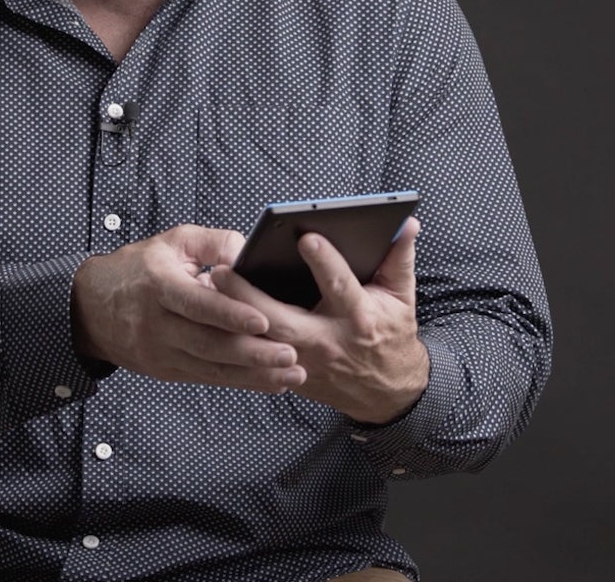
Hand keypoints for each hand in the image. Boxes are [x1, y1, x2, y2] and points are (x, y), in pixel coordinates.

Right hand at [72, 224, 307, 392]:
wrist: (90, 308)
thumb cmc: (136, 270)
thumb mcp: (171, 242)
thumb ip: (212, 243)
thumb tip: (247, 252)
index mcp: (159, 286)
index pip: (197, 304)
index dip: (230, 314)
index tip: (262, 320)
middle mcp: (157, 324)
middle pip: (209, 343)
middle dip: (253, 352)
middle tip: (290, 354)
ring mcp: (161, 352)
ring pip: (211, 368)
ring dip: (255, 374)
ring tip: (291, 375)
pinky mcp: (167, 370)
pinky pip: (208, 378)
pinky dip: (241, 382)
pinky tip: (270, 382)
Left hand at [212, 217, 428, 424]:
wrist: (386, 391)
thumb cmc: (391, 334)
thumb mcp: (401, 297)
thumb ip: (399, 258)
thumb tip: (406, 223)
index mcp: (359, 317)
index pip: (339, 285)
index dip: (324, 261)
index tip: (305, 237)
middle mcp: (328, 341)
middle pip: (282, 319)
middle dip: (250, 296)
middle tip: (222, 270)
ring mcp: (305, 362)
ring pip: (260, 342)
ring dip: (233, 318)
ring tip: (209, 287)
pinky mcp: (290, 375)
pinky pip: (257, 358)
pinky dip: (234, 338)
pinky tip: (212, 316)